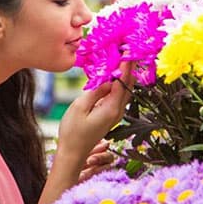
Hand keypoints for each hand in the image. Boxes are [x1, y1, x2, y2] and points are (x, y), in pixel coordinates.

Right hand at [37, 63, 133, 203]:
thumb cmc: (72, 132)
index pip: (123, 82)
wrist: (72, 153)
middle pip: (129, 86)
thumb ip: (96, 92)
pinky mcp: (110, 116)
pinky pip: (119, 96)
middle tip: (128, 50)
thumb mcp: (80, 107)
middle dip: (129, 68)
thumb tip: (108, 79)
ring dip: (126, 75)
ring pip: (126, 91)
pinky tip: (115, 76)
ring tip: (124, 59)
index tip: (127, 51)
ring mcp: (115, 115)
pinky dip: (120, 84)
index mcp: (112, 108)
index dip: (126, 65)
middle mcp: (117, 111)